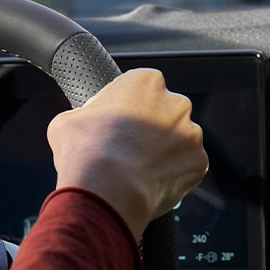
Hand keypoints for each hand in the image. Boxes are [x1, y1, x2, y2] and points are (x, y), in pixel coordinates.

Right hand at [47, 68, 208, 238]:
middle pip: (169, 113)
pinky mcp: (200, 163)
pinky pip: (189, 168)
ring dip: (168, 153)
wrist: (108, 188)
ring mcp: (192, 134)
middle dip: (155, 128)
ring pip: (181, 142)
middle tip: (134, 149)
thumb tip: (86, 123)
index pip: (144, 87)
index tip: (122, 124)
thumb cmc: (85, 150)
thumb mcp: (70, 119)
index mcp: (146, 81)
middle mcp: (176, 102)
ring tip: (143, 171)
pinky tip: (155, 183)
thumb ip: (89, 115)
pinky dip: (176, 175)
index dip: (131, 107)